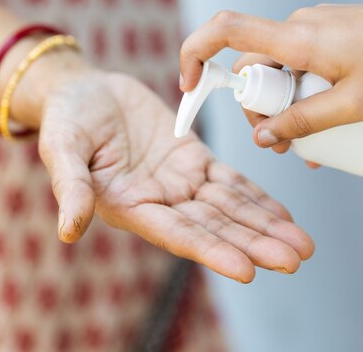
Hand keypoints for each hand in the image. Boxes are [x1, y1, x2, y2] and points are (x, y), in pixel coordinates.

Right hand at [37, 73, 313, 282]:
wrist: (85, 91)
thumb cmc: (66, 118)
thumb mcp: (61, 147)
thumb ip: (71, 186)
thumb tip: (69, 231)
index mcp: (131, 207)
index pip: (179, 235)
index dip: (213, 251)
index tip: (248, 270)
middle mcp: (161, 202)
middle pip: (216, 227)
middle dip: (255, 244)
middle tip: (294, 258)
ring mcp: (180, 182)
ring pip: (231, 208)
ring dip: (265, 226)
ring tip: (301, 244)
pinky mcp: (194, 159)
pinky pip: (231, 181)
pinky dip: (257, 197)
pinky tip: (282, 215)